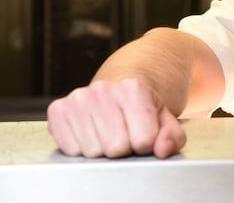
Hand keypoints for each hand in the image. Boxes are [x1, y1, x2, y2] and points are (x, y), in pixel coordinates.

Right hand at [47, 78, 185, 157]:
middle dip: (125, 147)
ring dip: (103, 149)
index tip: (144, 132)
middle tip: (125, 132)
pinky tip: (91, 132)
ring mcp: (78, 98)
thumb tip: (161, 150)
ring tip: (109, 131)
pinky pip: (71, 150)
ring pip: (93, 152)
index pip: (144, 140)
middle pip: (117, 148)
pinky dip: (82, 148)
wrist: (120, 84)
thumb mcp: (166, 118)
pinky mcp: (58, 109)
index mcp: (134, 88)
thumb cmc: (144, 106)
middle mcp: (103, 89)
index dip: (147, 143)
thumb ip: (172, 136)